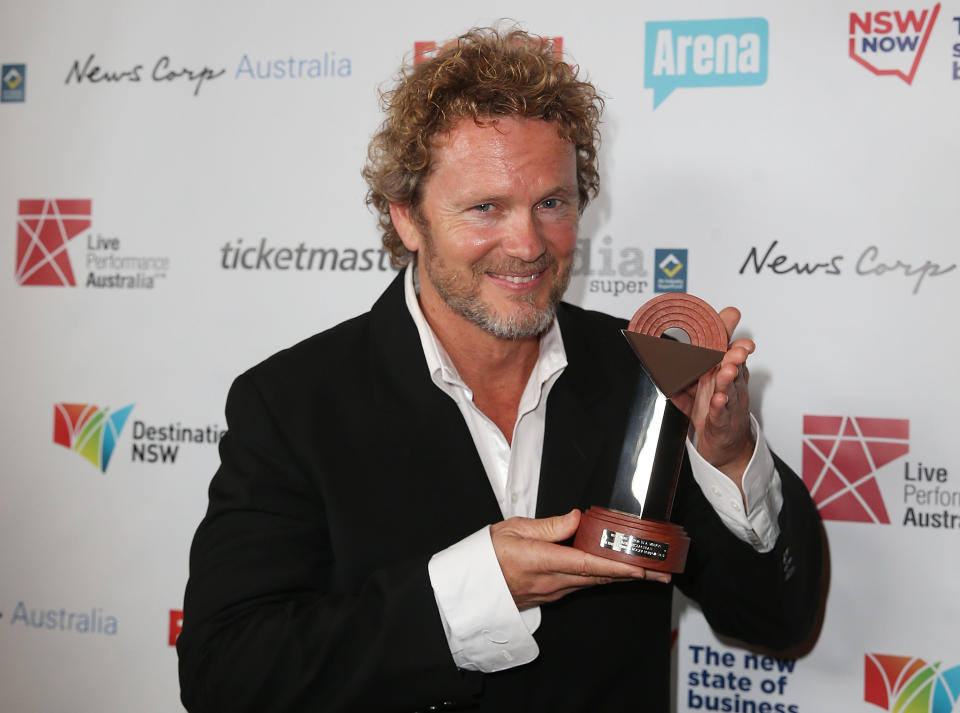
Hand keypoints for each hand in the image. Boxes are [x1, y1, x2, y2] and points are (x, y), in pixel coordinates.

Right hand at [490, 509, 669, 610]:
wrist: (470, 586)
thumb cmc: (487, 555)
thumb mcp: (511, 529)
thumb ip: (547, 525)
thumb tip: (577, 518)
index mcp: (539, 561)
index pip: (586, 564)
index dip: (615, 566)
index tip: (639, 567)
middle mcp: (551, 581)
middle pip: (599, 577)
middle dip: (633, 576)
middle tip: (662, 573)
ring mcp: (553, 591)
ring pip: (594, 583)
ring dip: (623, 578)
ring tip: (650, 573)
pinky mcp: (552, 594)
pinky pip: (584, 585)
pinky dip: (605, 578)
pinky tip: (619, 573)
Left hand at [669, 307, 754, 486]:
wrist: (727, 444)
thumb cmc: (715, 411)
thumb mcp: (697, 387)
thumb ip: (681, 370)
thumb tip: (657, 354)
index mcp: (723, 373)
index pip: (728, 350)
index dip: (730, 334)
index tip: (733, 319)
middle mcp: (729, 385)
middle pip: (733, 366)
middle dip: (735, 355)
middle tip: (736, 347)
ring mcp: (729, 403)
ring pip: (730, 388)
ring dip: (728, 378)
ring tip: (727, 369)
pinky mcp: (722, 421)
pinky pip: (720, 413)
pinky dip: (719, 406)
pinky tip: (719, 398)